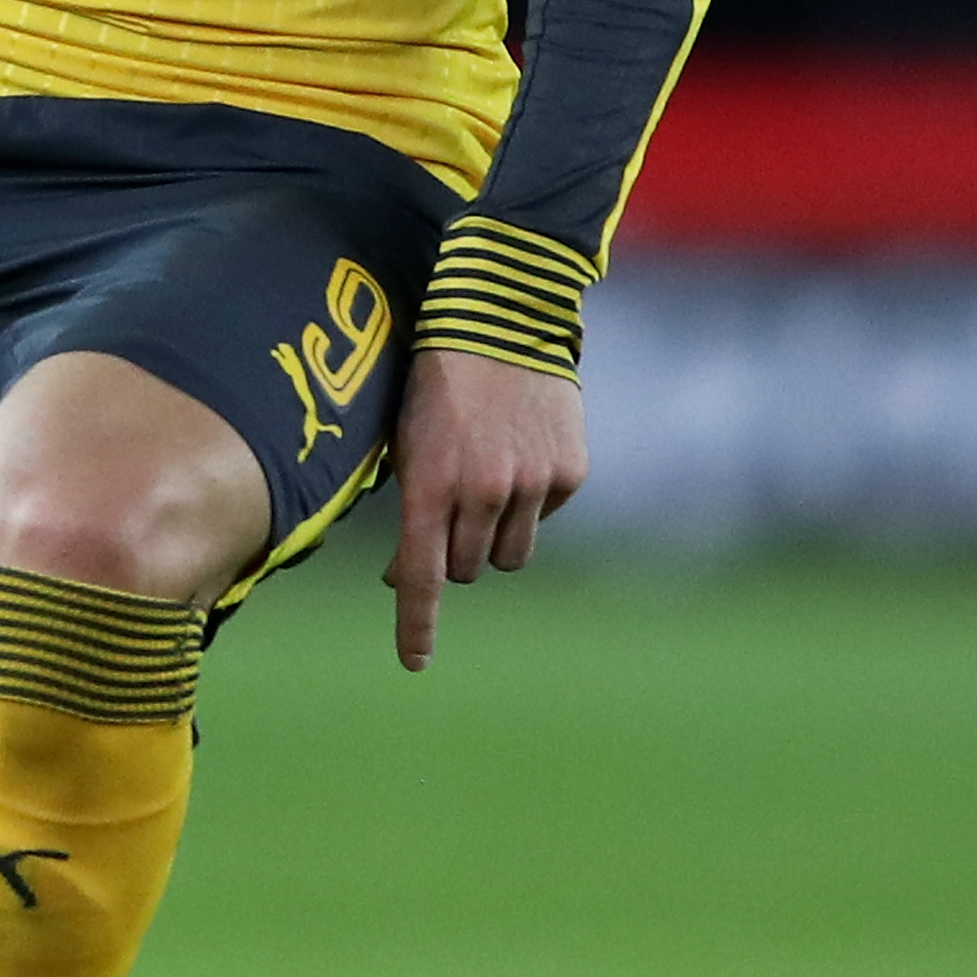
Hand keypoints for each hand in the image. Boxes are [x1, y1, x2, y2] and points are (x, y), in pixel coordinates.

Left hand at [383, 345, 584, 671]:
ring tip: (490, 479)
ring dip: (495, 535)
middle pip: (467, 569)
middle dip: (455, 554)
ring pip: (510, 553)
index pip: (423, 576)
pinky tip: (521, 451)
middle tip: (452, 511)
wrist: (502, 315)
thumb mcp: (407, 440)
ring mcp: (530, 484)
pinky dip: (531, 500)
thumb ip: (410, 507)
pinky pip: (544, 515)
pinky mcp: (568, 472)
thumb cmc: (438, 379)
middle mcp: (483, 492)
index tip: (414, 662)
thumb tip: (407, 575)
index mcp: (430, 484)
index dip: (417, 625)